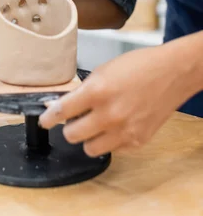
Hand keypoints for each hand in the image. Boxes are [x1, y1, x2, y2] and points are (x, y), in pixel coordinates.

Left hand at [39, 44, 193, 156]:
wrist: (171, 73)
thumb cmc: (137, 66)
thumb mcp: (103, 70)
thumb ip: (83, 89)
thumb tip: (63, 104)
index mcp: (97, 91)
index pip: (62, 112)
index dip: (48, 118)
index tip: (43, 121)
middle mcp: (109, 115)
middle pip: (72, 135)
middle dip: (69, 127)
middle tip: (73, 120)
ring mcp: (124, 131)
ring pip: (90, 148)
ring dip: (88, 138)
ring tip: (94, 125)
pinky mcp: (137, 141)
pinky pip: (112, 149)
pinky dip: (109, 140)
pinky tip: (116, 125)